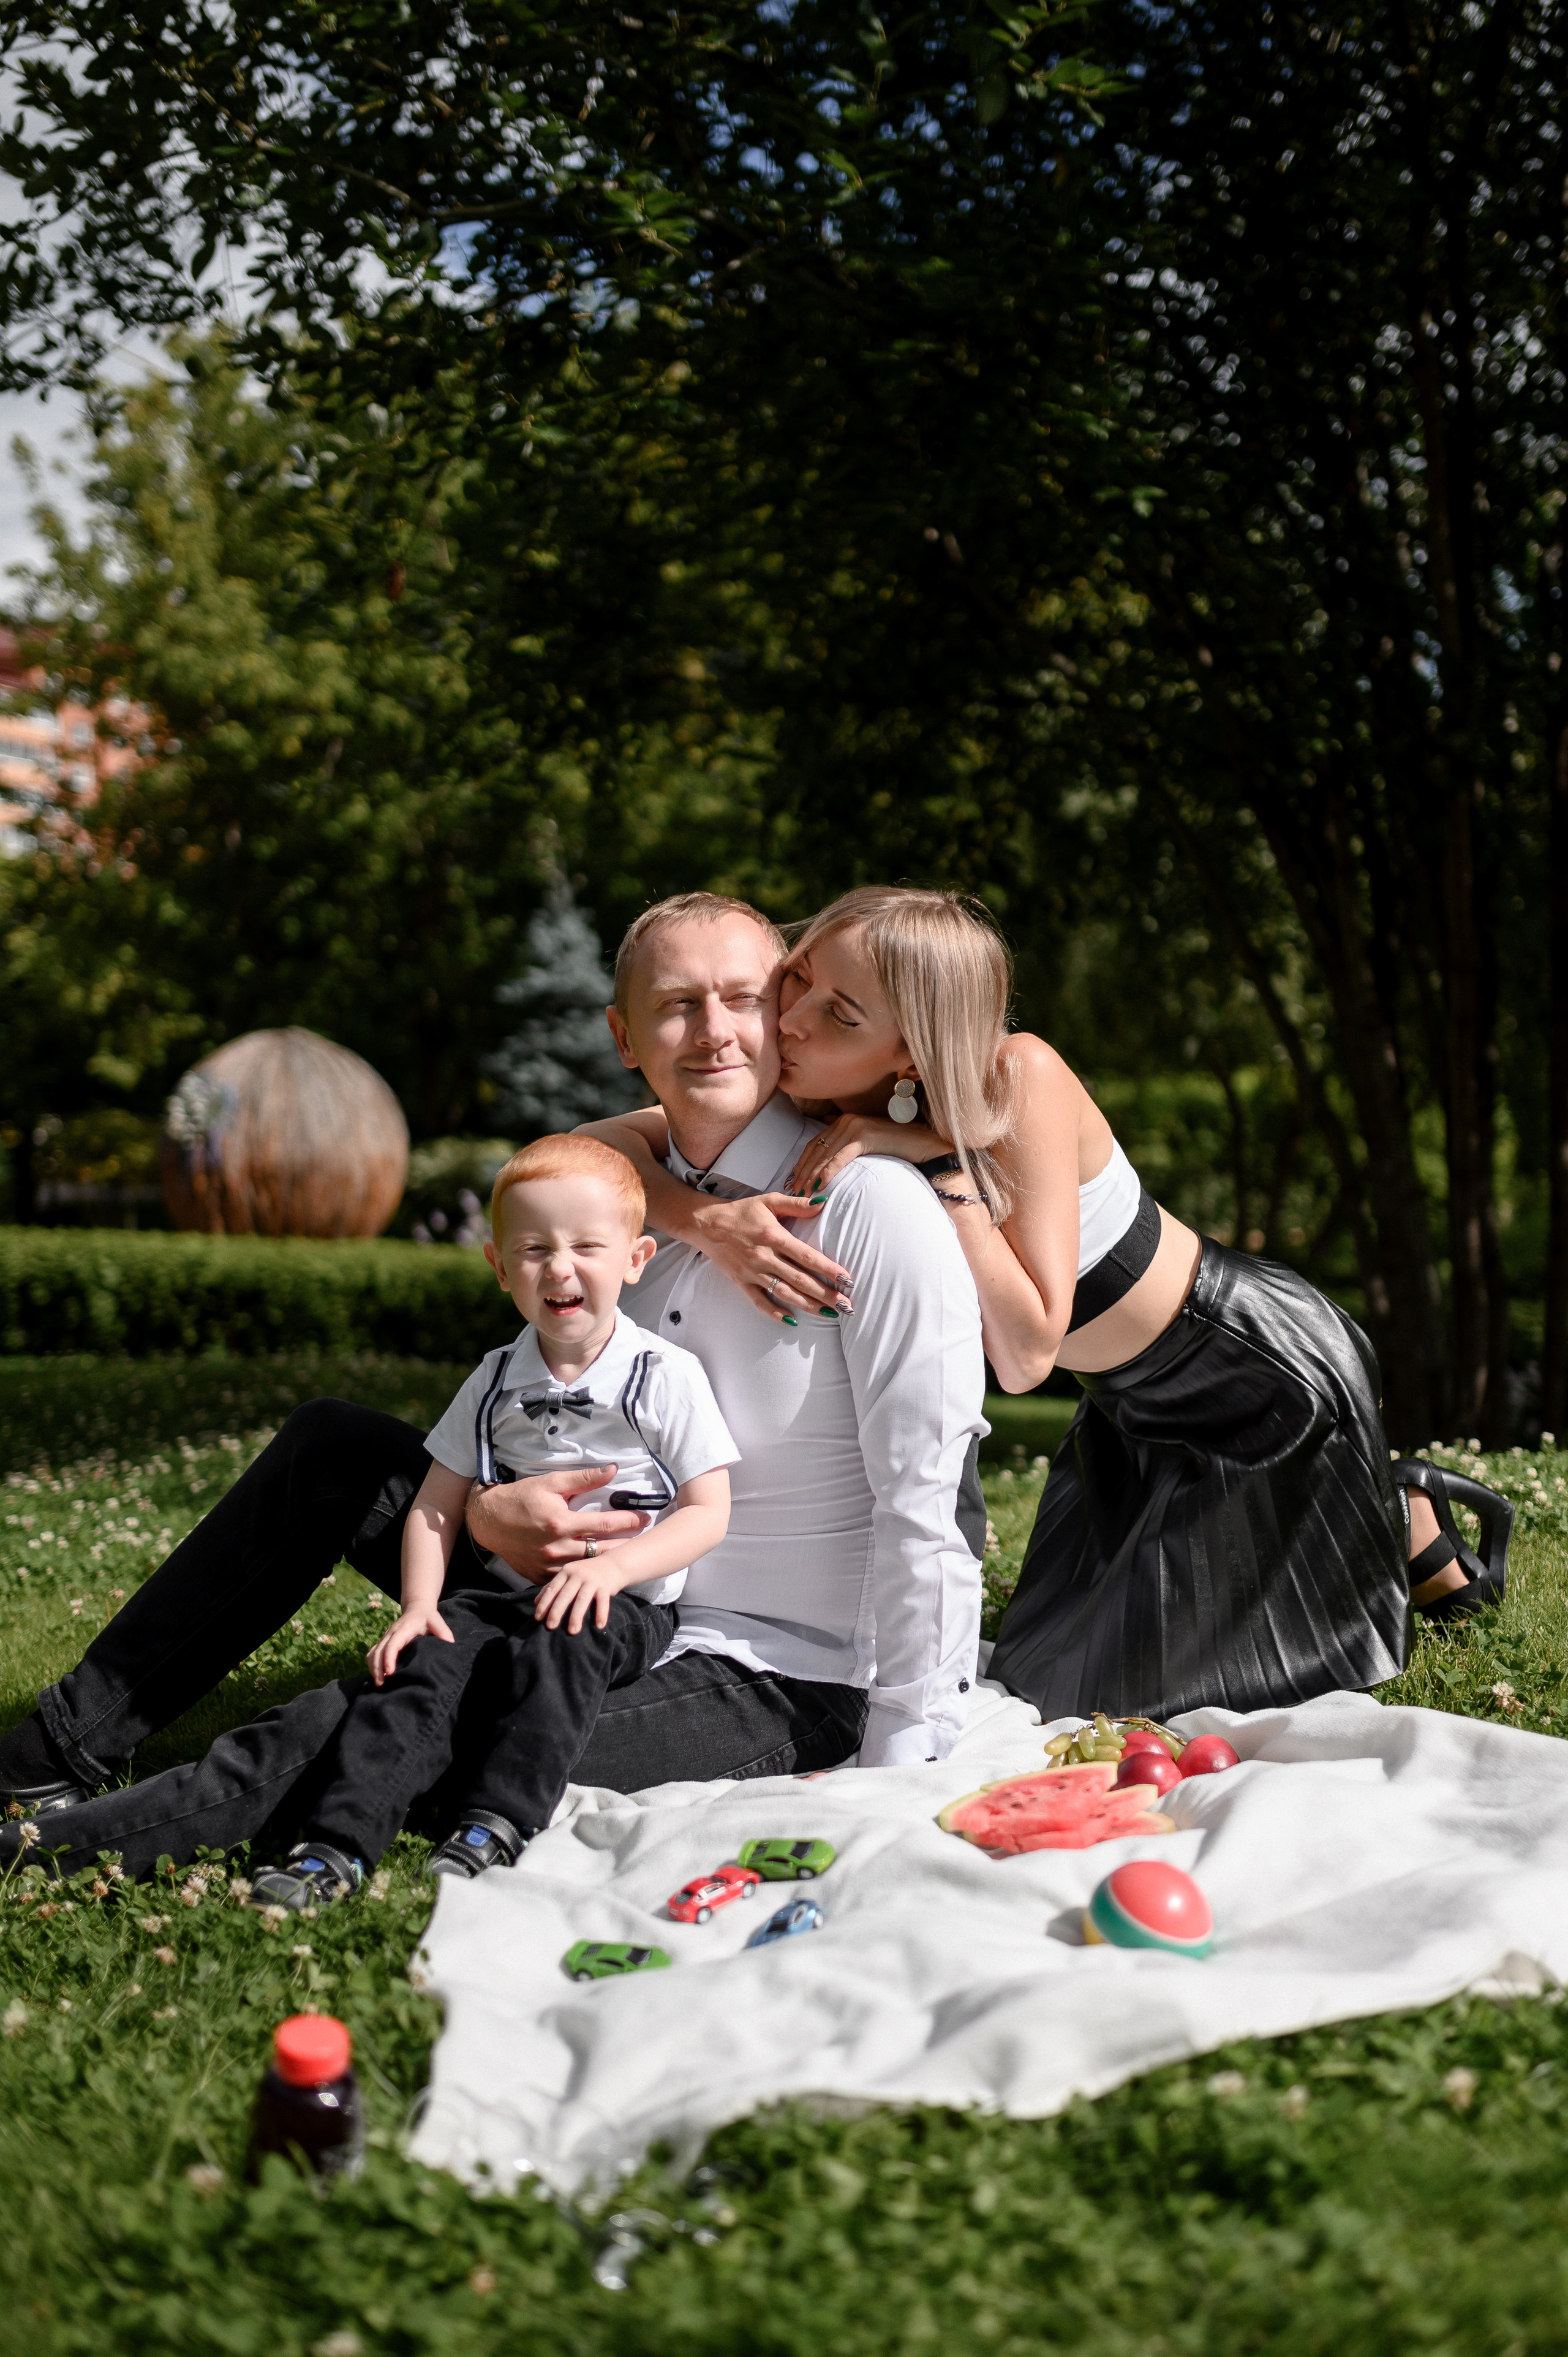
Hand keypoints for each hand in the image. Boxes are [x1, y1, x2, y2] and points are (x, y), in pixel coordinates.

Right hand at [368, 1600, 453, 1685]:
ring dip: (373, 1667)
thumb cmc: (428, 1617)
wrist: (417, 1608)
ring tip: (378, 1683)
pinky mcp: (384, 1642)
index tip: (390, 1672)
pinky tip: (377, 1676)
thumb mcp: (437, 1620)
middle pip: (379, 1651)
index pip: (392, 1644)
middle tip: (381, 1684)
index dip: (389, 1658)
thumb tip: (450, 1645)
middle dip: (377, 1667)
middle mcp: (391, 1633)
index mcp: (403, 1629)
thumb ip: (443, 1632)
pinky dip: (372, 1664)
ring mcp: (386, 1638)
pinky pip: (372, 1653)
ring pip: (373, 1653)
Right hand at [465, 1466, 649, 1578]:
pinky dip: (583, 1574)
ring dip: (607, 1562)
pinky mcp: (539, 1576)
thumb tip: (613, 1470)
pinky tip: (597, 1571)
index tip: (644, 1518)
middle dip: (625, 1545)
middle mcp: (556, 1547)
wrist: (488, 1520)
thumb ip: (584, 1478)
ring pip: (587, 1568)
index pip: (604, 1524)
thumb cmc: (521, 1497)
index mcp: (561, 1522)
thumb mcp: (552, 1482)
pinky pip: (567, 1578)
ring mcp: (548, 1565)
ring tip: (625, 1555)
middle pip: (601, 1551)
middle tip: (643, 1539)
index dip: (628, 1521)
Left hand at [532, 1555, 622, 1633]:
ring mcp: (592, 1580)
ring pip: (582, 1599)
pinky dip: (601, 1613)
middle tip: (550, 1626)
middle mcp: (578, 1574)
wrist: (614, 1563)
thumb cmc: (588, 1572)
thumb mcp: (569, 1574)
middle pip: (565, 1594)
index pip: (552, 1588)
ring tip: (572, 1631)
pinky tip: (599, 1626)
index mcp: (566, 1572)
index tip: (538, 1618)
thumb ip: (554, 1586)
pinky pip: (603, 1601)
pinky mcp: (606, 1586)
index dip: (544, 1603)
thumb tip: (535, 1602)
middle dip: (557, 1611)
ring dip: (576, 1615)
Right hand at [689, 1192, 854, 1323]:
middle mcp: (765, 1257)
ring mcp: (752, 1272)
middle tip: (846, 1305)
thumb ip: (796, 1204)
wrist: (706, 1223)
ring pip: (784, 1293)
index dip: (828, 1269)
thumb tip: (822, 1202)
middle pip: (800, 1279)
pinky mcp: (741, 1282)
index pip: (807, 1256)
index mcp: (774, 1236)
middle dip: (825, 1294)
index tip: (847, 1279)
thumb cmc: (741, 1211)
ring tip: (829, 1314)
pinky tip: (792, 1321)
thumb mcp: (769, 1201)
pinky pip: (759, 1301)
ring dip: (808, 1305)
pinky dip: (775, 1313)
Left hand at [785, 1113, 944, 1197]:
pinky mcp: (865, 1137)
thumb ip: (848, 1141)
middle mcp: (846, 1120)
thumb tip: (829, 1137)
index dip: (802, 1163)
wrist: (923, 1145)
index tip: (793, 1181)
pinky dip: (828, 1173)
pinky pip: (840, 1158)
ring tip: (804, 1193)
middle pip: (816, 1150)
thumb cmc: (896, 1147)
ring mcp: (855, 1127)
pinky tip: (820, 1185)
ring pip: (825, 1155)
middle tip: (793, 1192)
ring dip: (811, 1176)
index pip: (815, 1144)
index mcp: (844, 1121)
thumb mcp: (868, 1141)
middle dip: (803, 1172)